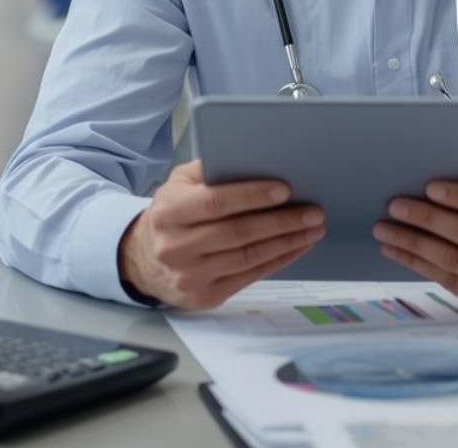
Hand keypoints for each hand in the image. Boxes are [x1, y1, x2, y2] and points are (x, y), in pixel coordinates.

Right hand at [118, 161, 325, 309]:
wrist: (144, 260)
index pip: (215, 202)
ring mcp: (190, 276)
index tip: (285, 189)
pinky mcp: (205, 295)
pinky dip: (278, 260)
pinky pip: (250, 276)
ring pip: (248, 257)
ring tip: (312, 228)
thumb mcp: (178, 184)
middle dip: (281, 221)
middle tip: (313, 211)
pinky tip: (296, 246)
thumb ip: (210, 170)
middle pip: (237, 233)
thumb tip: (257, 161)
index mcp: (168, 212)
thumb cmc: (171, 214)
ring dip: (287, 242)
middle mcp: (176, 247)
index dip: (252, 196)